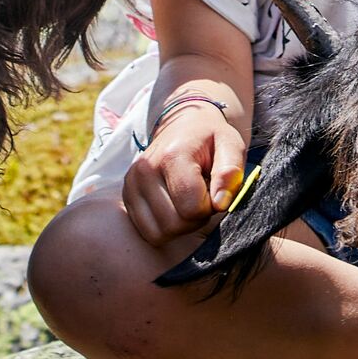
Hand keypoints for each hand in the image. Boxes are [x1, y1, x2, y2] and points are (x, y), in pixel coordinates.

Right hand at [122, 95, 242, 247]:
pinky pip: (148, 232)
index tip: (213, 190)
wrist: (182, 125)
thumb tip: (221, 203)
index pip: (191, 208)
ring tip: (188, 201)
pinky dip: (164, 226)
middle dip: (195, 219)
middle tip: (202, 197)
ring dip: (179, 226)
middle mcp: (145, 170)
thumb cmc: (210, 138)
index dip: (210, 207)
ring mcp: (131, 184)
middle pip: (173, 225)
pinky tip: (174, 205)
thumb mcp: (230, 145)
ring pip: (158, 234)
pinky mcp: (127, 196)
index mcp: (172, 156)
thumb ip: (230, 172)